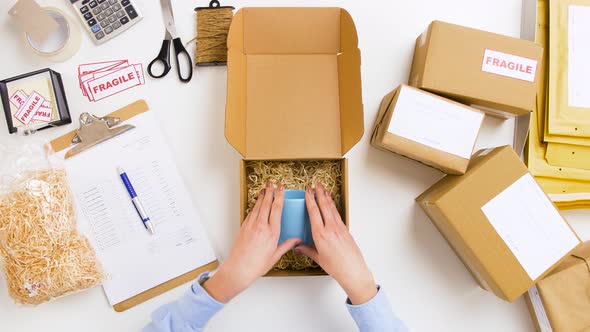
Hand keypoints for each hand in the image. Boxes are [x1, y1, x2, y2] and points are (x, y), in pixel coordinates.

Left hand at [203, 181, 300, 302]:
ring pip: (258, 206)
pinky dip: (255, 205)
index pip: (277, 209)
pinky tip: (257, 203)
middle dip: (270, 191)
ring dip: (262, 196)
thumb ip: (286, 245)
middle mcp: (261, 226)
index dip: (279, 196)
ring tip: (265, 188)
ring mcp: (251, 226)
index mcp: (272, 232)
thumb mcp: (275, 256)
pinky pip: (251, 213)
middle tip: (272, 182)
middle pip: (267, 204)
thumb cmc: (256, 265)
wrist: (238, 269)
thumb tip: (296, 240)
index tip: (281, 188)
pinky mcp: (244, 227)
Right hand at [295, 183, 376, 304]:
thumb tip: (298, 247)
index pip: (314, 212)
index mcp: (320, 235)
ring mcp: (339, 228)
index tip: (307, 191)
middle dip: (319, 193)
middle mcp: (330, 229)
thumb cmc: (336, 267)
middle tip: (316, 184)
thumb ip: (307, 250)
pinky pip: (337, 215)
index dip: (310, 200)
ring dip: (327, 198)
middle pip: (324, 206)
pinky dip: (333, 207)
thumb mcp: (318, 258)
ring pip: (332, 209)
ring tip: (324, 189)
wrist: (353, 271)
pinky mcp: (346, 230)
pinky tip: (332, 204)